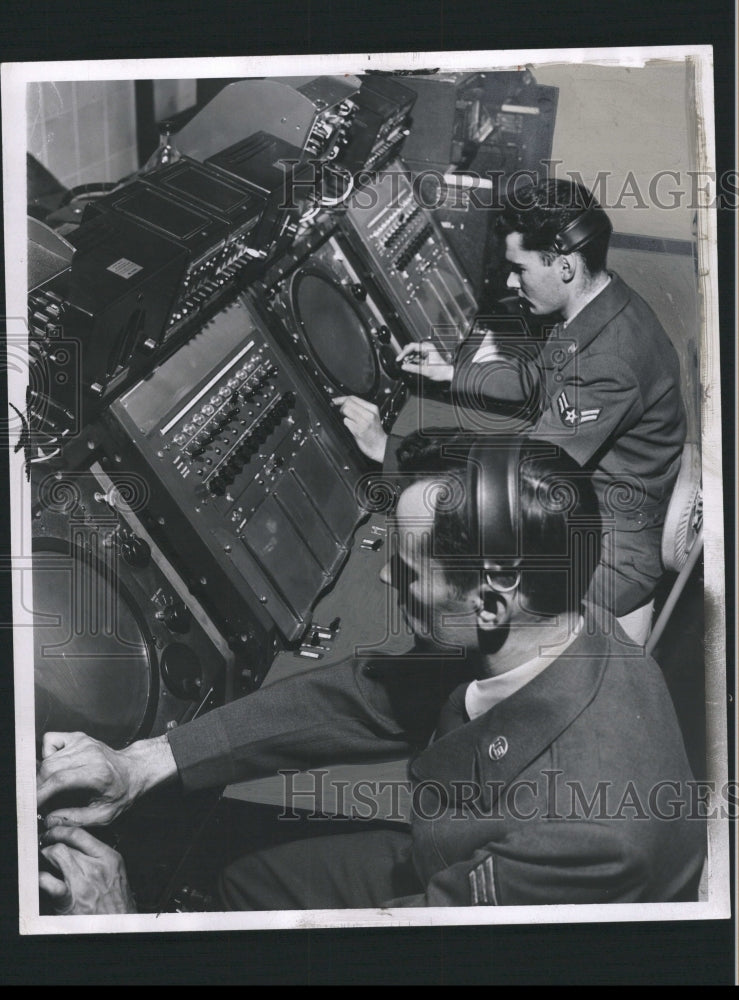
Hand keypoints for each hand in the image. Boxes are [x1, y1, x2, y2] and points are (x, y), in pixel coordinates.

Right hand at [37, 731, 176, 827]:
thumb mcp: (105, 814)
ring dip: (42, 776)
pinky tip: (56, 767)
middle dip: (38, 788)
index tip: (31, 806)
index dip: (41, 793)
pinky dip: (46, 755)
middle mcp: (89, 754)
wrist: (133, 770)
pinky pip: (50, 741)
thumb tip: (50, 820)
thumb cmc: (121, 792)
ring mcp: (83, 742)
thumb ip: (76, 819)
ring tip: (49, 789)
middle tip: (40, 802)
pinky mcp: (78, 737)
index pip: (60, 780)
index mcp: (97, 773)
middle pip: (49, 768)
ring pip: (47, 758)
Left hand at [39, 826, 135, 914]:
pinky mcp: (69, 900)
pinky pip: (49, 882)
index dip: (61, 830)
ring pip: (56, 855)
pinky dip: (40, 878)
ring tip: (41, 860)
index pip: (80, 834)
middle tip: (44, 846)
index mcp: (109, 857)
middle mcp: (95, 867)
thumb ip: (98, 857)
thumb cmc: (117, 902)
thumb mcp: (116, 872)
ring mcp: (82, 882)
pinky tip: (38, 878)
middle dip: (50, 843)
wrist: (119, 926)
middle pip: (65, 844)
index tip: (53, 831)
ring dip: (44, 856)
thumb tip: (77, 847)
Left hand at [332, 396, 387, 462]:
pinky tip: (351, 427)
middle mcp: (369, 414)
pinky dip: (346, 423)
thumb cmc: (375, 432)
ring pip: (346, 410)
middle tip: (342, 411)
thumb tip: (345, 402)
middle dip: (341, 406)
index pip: (354, 398)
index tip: (336, 400)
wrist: (380, 445)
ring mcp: (364, 422)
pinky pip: (346, 421)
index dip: (342, 398)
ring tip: (349, 419)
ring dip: (344, 415)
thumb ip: (361, 408)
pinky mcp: (358, 430)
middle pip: (348, 403)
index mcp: (373, 408)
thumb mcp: (372, 416)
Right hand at [396, 341, 453, 382]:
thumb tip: (403, 366)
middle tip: (401, 362)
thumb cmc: (440, 371)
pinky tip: (408, 365)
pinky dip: (411, 360)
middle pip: (411, 348)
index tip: (399, 358)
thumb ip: (413, 368)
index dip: (404, 352)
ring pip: (412, 352)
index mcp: (427, 348)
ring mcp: (425, 351)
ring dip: (408, 358)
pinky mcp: (425, 356)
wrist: (446, 374)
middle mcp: (426, 348)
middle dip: (405, 355)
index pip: (412, 346)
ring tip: (405, 365)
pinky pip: (415, 356)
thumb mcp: (425, 370)